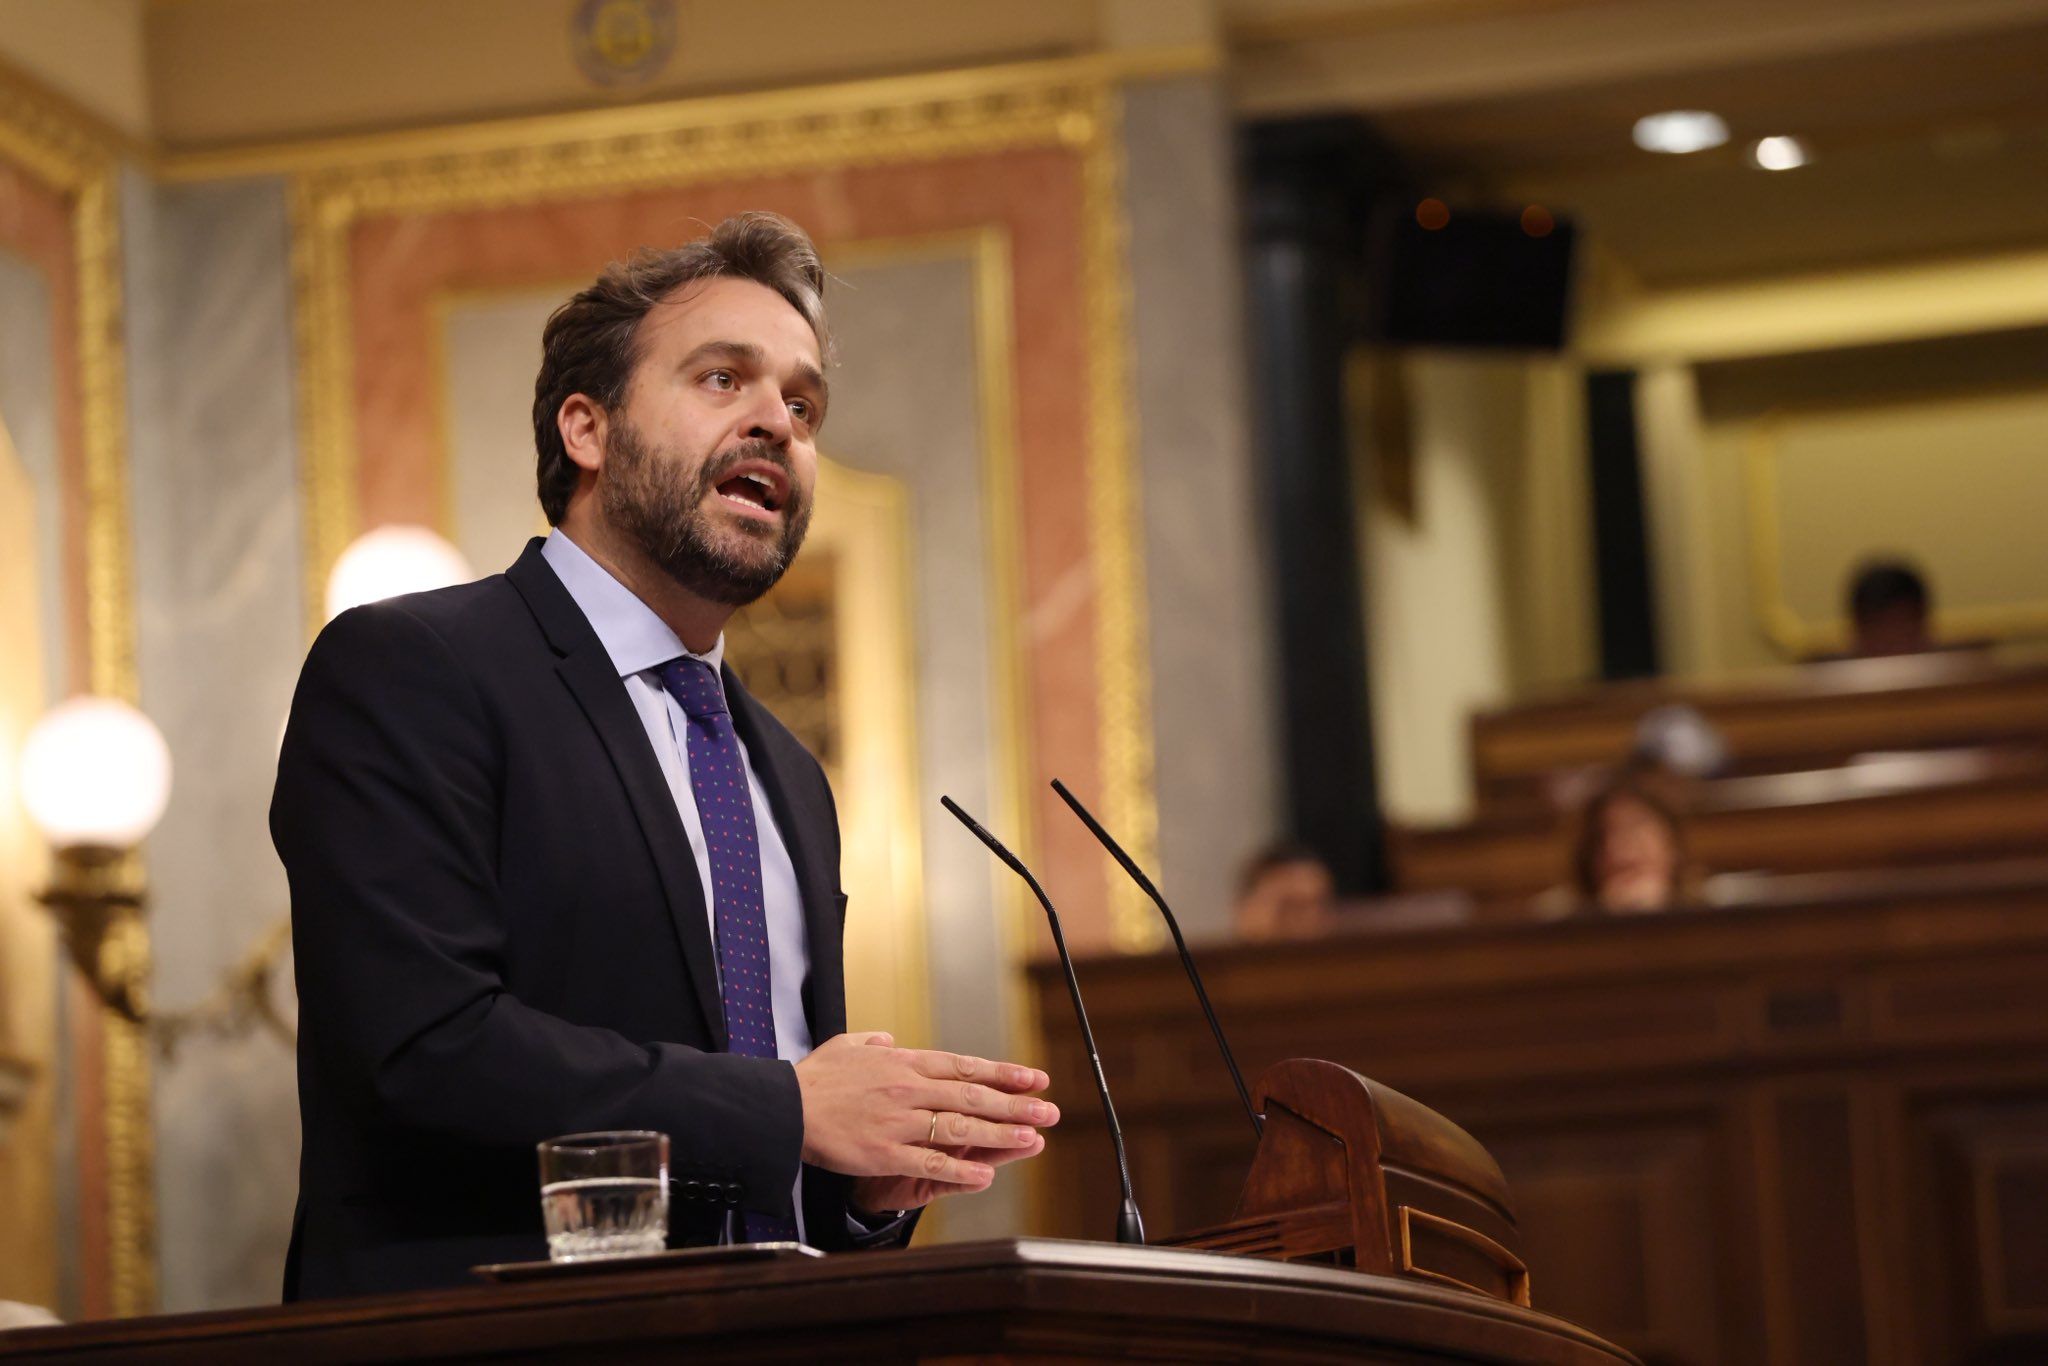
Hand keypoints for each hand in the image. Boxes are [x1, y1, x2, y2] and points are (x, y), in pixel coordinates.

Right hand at [795, 1031, 1057, 1211]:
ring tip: (1033, 1139)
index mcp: (904, 1063)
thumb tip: (888, 1039)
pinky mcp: (885, 1153)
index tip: (1034, 1078)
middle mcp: (908, 1089)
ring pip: (960, 1127)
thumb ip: (873, 1042)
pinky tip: (985, 1175)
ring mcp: (899, 1122)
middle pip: (973, 1095)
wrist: (785, 1108)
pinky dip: (959, 1169)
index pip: (965, 1066)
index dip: (1003, 1073)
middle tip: (1049, 1110)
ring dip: (1000, 1134)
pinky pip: (930, 1163)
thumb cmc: (815, 1079)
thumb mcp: (847, 1047)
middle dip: (1016, 1104)